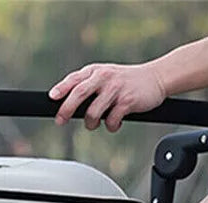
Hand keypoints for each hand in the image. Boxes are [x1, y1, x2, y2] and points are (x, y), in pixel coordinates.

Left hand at [49, 62, 165, 131]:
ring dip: (91, 123)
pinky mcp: (127, 101)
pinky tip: (115, 123)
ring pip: (93, 112)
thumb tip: (67, 105)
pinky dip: (111, 126)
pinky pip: (111, 120)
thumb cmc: (126, 82)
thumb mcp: (106, 77)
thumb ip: (88, 86)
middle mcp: (104, 77)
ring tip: (95, 124)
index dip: (61, 89)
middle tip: (60, 121)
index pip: (74, 79)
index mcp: (96, 71)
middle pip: (79, 94)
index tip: (51, 99)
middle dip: (67, 109)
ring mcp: (115, 89)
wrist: (155, 78)